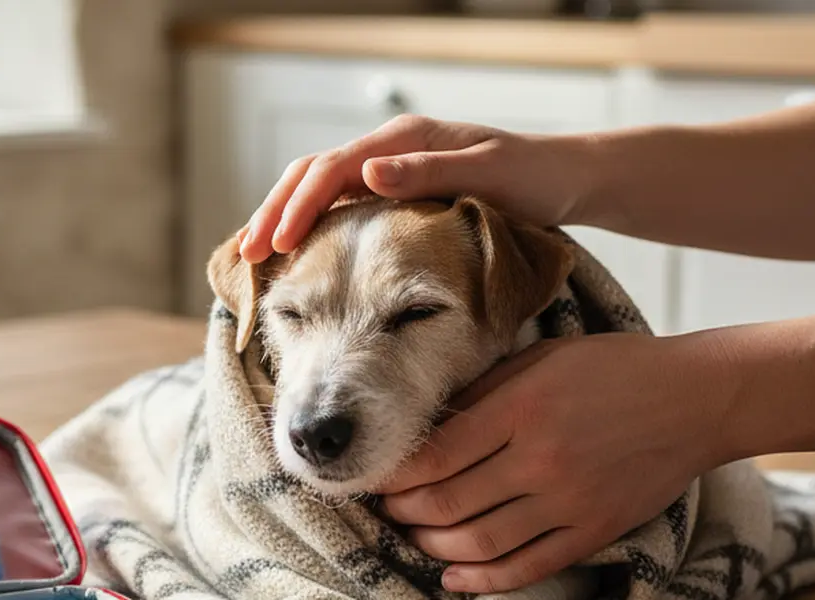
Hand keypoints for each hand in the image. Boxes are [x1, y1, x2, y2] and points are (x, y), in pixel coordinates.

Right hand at [237, 114, 598, 263]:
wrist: (565, 180)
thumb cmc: (534, 180)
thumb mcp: (487, 176)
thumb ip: (426, 174)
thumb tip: (367, 173)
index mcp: (404, 139)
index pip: (333, 168)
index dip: (299, 206)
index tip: (278, 244)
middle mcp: (389, 150)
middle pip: (312, 175)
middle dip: (276, 212)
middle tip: (249, 253)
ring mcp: (389, 169)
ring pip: (318, 188)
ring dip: (285, 218)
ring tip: (255, 255)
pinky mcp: (393, 191)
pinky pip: (337, 205)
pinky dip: (308, 225)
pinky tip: (292, 253)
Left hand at [374, 333, 733, 593]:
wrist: (696, 398)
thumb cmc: (611, 369)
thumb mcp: (539, 360)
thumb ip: (484, 394)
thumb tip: (428, 425)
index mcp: (522, 407)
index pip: (436, 454)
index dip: (394, 474)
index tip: (374, 478)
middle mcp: (541, 457)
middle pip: (449, 502)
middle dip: (405, 512)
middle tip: (388, 509)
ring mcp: (569, 499)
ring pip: (481, 541)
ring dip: (435, 547)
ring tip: (415, 538)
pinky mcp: (594, 529)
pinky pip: (530, 564)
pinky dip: (486, 579)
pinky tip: (454, 577)